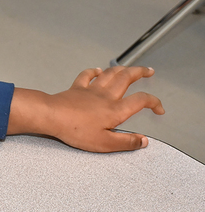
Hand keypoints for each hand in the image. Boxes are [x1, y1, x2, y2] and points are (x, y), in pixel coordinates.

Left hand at [8, 66, 164, 152]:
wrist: (50, 116)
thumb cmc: (75, 130)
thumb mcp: (104, 143)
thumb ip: (126, 142)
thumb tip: (143, 141)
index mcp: (115, 110)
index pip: (142, 101)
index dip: (155, 103)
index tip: (159, 109)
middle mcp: (105, 96)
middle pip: (127, 78)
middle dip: (140, 72)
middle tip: (148, 71)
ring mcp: (90, 90)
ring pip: (110, 73)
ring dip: (122, 68)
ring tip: (130, 68)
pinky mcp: (76, 88)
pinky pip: (87, 75)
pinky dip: (94, 71)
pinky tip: (98, 70)